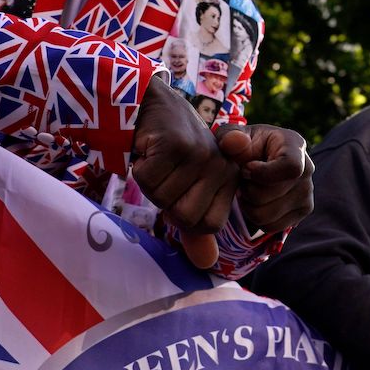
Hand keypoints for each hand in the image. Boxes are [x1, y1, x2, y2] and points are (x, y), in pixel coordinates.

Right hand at [132, 83, 240, 267]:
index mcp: (229, 181)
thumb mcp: (185, 190)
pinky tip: (148, 148)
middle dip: (164, 199)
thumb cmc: (168, 152)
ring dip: (150, 183)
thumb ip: (196, 227)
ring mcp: (201, 155)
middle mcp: (222, 167)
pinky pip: (148, 181)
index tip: (178, 186)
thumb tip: (207, 265)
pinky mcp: (177, 144)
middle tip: (165, 171)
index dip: (182, 213)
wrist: (149, 104)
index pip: (207, 226)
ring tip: (158, 158)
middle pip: (185, 216)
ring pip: (163, 200)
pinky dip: (140, 168)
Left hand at [220, 122, 312, 236]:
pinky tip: (255, 202)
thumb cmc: (243, 147)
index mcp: (294, 145)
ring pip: (267, 215)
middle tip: (243, 180)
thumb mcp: (231, 136)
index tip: (245, 170)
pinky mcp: (303, 211)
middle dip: (248, 190)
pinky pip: (271, 226)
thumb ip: (229, 136)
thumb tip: (236, 142)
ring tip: (248, 190)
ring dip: (249, 205)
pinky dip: (256, 219)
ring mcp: (307, 193)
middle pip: (273, 194)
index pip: (291, 167)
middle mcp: (308, 169)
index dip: (264, 174)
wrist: (256, 161)